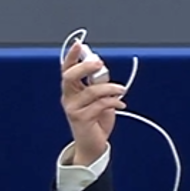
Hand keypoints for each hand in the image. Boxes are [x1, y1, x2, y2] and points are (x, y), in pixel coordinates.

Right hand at [60, 41, 126, 165]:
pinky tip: (121, 104)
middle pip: (70, 76)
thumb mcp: (99, 99)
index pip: (67, 69)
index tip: (79, 44)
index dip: (72, 56)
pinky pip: (100, 104)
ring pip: (91, 91)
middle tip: (100, 64)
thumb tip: (103, 70)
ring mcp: (73, 108)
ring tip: (122, 90)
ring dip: (110, 88)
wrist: (93, 145)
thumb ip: (99, 85)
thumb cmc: (96, 121)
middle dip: (86, 67)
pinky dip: (114, 102)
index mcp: (71, 90)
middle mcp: (68, 98)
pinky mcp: (81, 118)